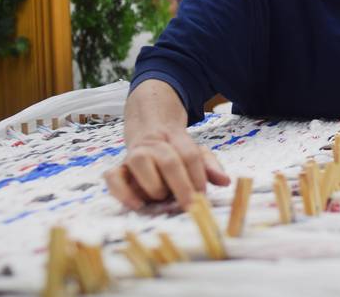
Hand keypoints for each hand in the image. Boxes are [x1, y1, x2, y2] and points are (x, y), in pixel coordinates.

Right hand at [104, 128, 229, 210]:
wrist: (148, 133)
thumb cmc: (175, 152)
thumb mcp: (195, 153)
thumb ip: (209, 167)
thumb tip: (225, 181)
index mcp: (176, 138)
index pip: (189, 153)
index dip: (198, 175)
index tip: (203, 194)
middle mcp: (153, 145)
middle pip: (168, 159)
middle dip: (182, 185)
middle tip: (190, 205)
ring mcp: (133, 155)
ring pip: (140, 162)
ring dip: (154, 185)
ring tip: (163, 197)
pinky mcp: (118, 169)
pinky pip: (113, 178)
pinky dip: (123, 193)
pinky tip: (138, 205)